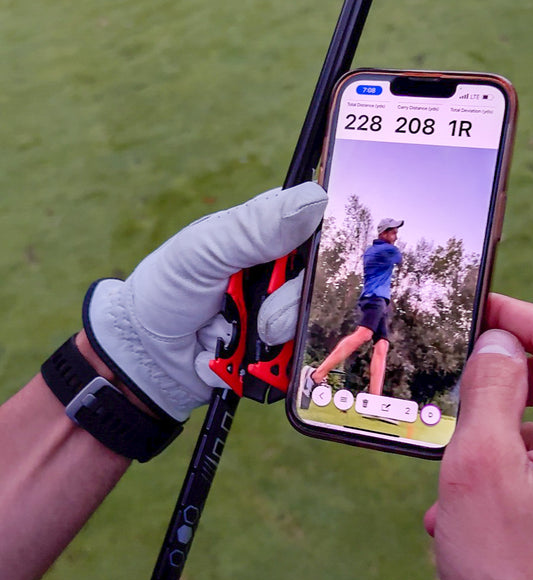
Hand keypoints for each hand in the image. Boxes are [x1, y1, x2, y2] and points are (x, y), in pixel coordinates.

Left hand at [83, 183, 327, 421]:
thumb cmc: (167, 290)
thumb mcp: (203, 250)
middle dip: (288, 303)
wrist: (147, 356)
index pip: (315, 228)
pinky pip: (296, 354)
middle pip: (319, 280)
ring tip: (236, 339)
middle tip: (259, 315)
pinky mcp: (281, 348)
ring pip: (310, 320)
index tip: (297, 266)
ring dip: (275, 335)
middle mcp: (280, 271)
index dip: (320, 246)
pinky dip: (269, 363)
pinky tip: (241, 359)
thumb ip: (255, 228)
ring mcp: (282, 310)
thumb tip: (315, 198)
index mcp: (265, 233)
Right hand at [424, 293, 532, 579]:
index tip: (480, 305)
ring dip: (501, 429)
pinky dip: (512, 466)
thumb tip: (494, 342)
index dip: (517, 313)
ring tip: (457, 452)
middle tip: (459, 370)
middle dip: (504, 374)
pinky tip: (471, 500)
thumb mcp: (482, 467)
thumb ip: (488, 390)